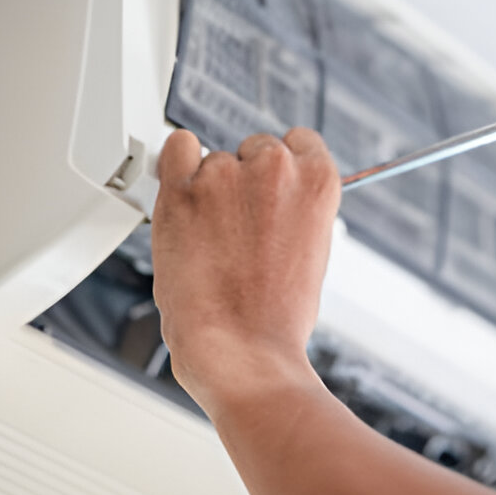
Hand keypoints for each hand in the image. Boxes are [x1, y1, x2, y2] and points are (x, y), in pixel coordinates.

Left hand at [151, 128, 495, 494]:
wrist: (243, 353)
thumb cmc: (277, 319)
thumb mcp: (313, 251)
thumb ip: (296, 209)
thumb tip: (275, 197)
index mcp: (319, 181)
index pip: (299, 141)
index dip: (282, 168)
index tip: (272, 188)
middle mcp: (275, 167)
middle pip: (255, 148)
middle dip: (246, 181)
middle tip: (239, 229)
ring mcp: (226, 176)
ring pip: (213, 160)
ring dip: (209, 190)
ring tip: (212, 242)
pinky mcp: (183, 191)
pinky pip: (176, 149)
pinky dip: (176, 167)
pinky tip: (182, 199)